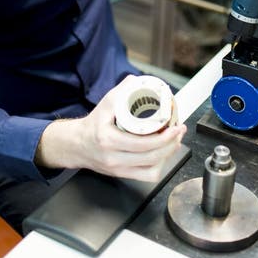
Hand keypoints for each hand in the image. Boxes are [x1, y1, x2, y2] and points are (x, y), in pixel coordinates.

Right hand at [36, 76, 186, 181]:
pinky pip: (146, 177)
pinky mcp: (122, 175)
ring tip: (175, 142)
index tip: (175, 127)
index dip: (164, 137)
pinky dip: (159, 166)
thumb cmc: (93, 124)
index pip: (142, 143)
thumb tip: (138, 81)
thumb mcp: (105, 103)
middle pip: (151, 157)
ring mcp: (118, 169)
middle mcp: (113, 157)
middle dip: (171, 145)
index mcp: (109, 139)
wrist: (77, 144)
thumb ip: (122, 91)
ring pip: (151, 169)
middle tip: (179, 132)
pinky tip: (164, 155)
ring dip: (168, 156)